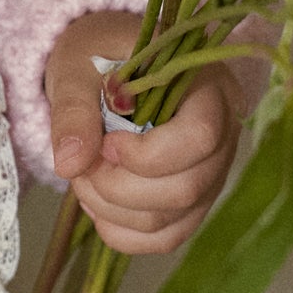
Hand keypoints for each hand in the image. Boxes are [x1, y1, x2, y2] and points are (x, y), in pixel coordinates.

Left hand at [44, 10, 243, 255]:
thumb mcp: (76, 67)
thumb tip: (69, 164)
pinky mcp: (193, 202)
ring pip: (173, 219)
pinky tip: (96, 202)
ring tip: (82, 177)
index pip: (200, 136)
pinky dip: (123, 232)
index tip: (106, 143)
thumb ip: (73, 111)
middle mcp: (222, 134)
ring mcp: (211, 173)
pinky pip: (167, 238)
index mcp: (206, 86)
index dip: (149, 154)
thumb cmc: (97, 54)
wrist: (104, 64)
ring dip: (114, 211)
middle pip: (186, 187)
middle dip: (120, 188)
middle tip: (80, 165)